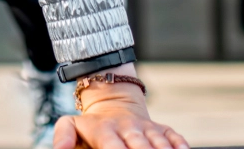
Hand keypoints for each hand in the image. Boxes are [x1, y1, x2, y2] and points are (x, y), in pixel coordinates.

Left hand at [53, 70, 189, 148]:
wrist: (112, 99)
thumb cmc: (91, 124)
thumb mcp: (71, 124)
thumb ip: (63, 135)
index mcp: (105, 130)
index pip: (112, 146)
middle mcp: (128, 128)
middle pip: (140, 145)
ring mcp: (146, 127)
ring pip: (158, 141)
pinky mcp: (161, 128)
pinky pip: (175, 136)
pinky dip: (181, 144)